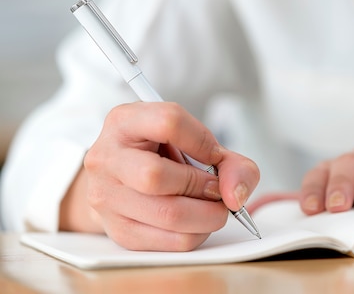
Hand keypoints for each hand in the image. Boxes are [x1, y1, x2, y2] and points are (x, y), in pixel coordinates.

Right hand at [60, 102, 259, 250]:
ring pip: (167, 214)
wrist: (123, 178)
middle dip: (202, 186)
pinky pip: (169, 241)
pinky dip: (197, 234)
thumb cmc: (162, 155)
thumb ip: (229, 161)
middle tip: (217, 189)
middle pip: (157, 176)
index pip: (168, 122)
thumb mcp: (193, 142)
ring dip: (206, 215)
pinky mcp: (118, 231)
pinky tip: (198, 221)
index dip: (203, 142)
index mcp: (125, 122)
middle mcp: (107, 158)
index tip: (215, 157)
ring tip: (213, 207)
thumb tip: (235, 195)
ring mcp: (107, 196)